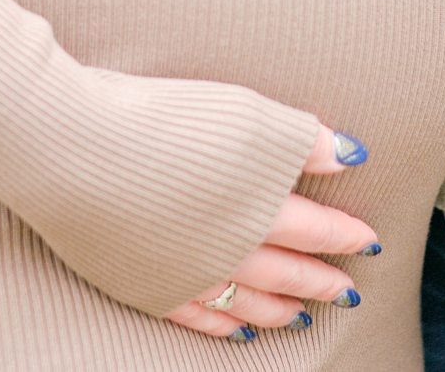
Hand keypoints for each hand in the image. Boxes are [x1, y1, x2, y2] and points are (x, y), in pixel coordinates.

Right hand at [167, 126, 378, 340]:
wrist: (75, 149)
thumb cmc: (160, 121)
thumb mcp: (244, 114)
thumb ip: (299, 138)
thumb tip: (350, 154)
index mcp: (257, 207)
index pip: (315, 228)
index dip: (344, 234)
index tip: (369, 240)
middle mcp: (228, 251)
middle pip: (287, 271)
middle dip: (321, 281)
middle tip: (348, 292)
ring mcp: (187, 274)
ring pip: (247, 302)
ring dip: (280, 309)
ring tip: (302, 316)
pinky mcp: (147, 285)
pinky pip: (197, 317)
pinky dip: (224, 326)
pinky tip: (238, 330)